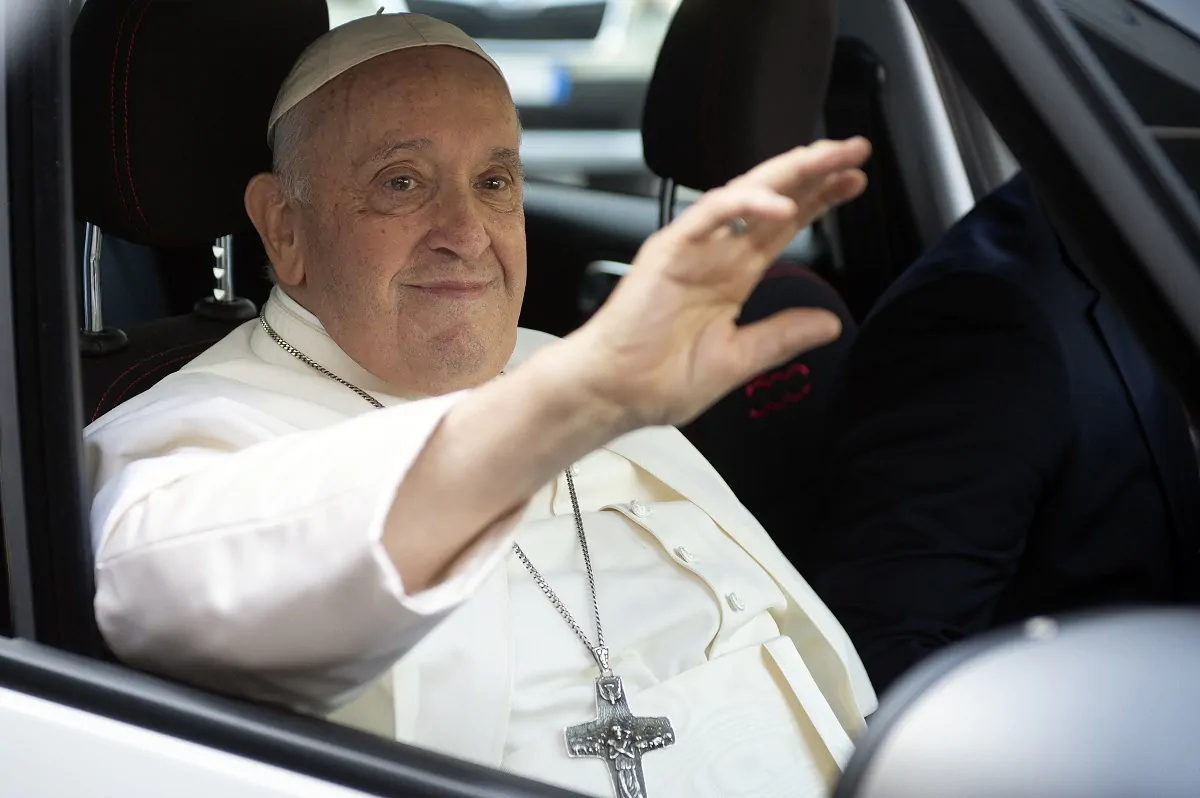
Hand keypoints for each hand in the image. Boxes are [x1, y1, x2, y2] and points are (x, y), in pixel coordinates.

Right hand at [566, 137, 870, 428]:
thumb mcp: (740, 359)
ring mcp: (692, 247)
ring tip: (830, 157)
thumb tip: (829, 323)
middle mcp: (715, 254)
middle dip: (815, 171)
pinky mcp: (668, 250)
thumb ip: (783, 336)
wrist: (613, 393)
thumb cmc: (658, 378)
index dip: (819, 201)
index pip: (782, 225)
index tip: (855, 183)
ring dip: (789, 173)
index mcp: (731, 276)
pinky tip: (781, 205)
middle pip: (774, 199)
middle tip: (856, 150)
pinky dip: (745, 204)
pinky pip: (709, 214)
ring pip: (746, 193)